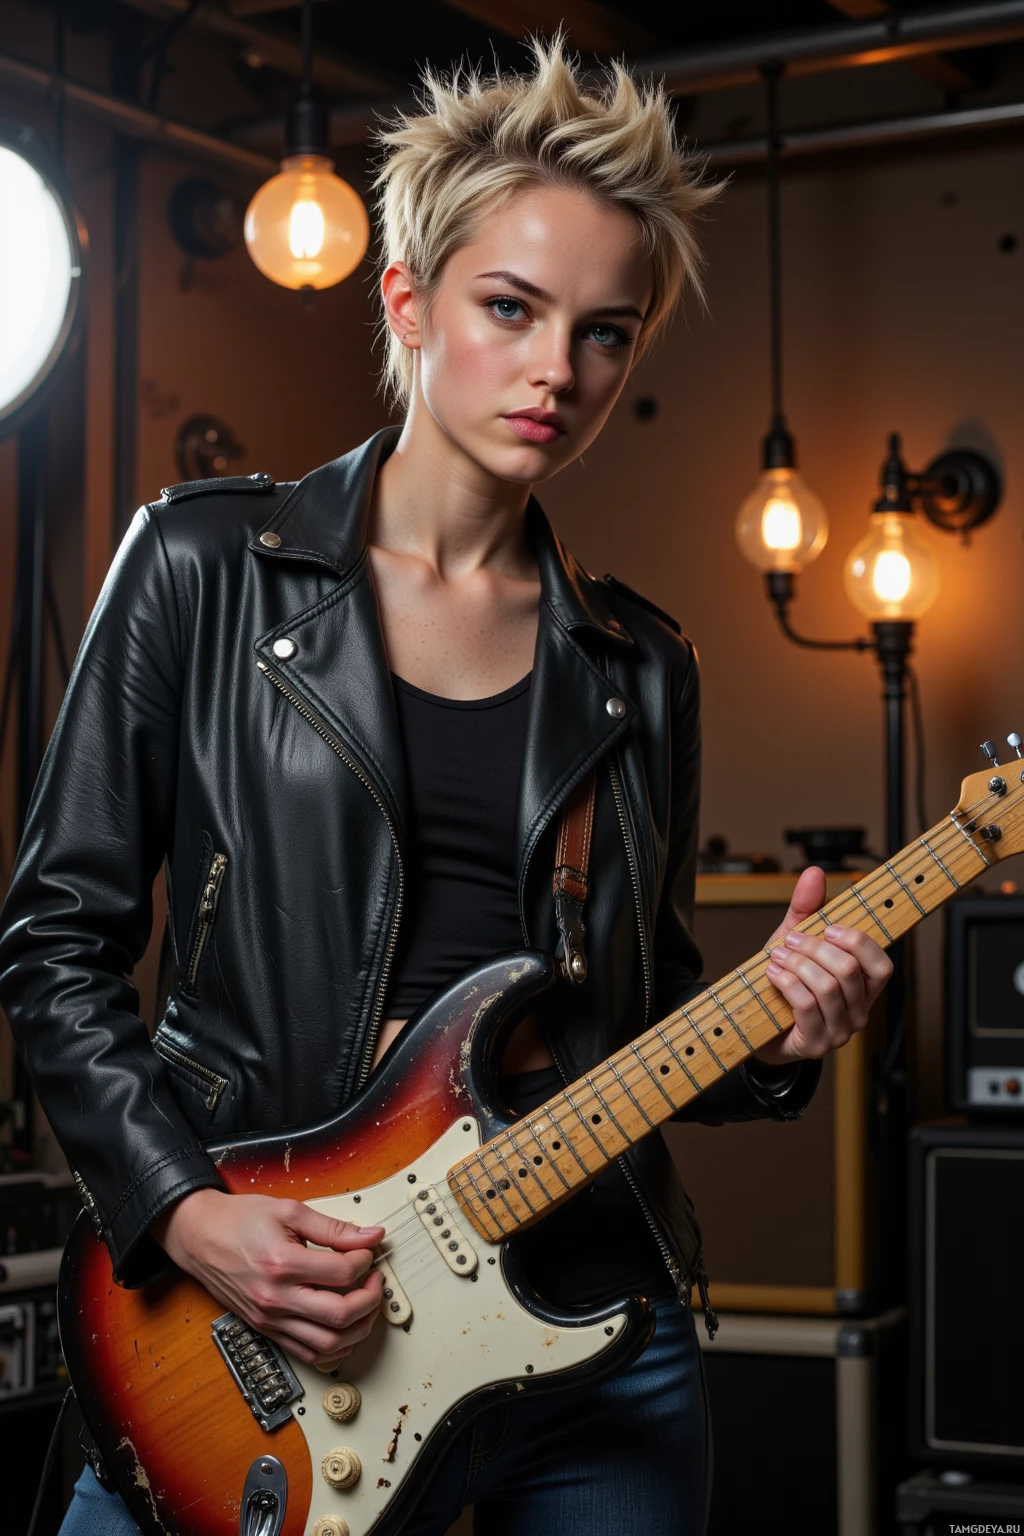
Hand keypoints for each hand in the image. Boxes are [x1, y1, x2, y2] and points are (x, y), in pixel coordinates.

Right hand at [150, 1188, 384, 1367]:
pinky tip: (345, 1328)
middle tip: (374, 1278)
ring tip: (366, 1304)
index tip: (367, 1250)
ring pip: (328, 1344)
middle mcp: (276, 1298)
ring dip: (359, 1328)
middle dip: (371, 1298)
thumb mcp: (289, 1211)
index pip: (343, 1273)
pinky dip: (334, 1348)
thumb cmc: (239, 1220)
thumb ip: (333, 1228)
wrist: (199, 1236)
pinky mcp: (266, 1329)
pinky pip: (307, 1354)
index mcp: (283, 1264)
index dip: (366, 1260)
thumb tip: (371, 1237)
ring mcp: (270, 1319)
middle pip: (341, 1315)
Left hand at [753, 866, 892, 1067]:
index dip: (856, 941)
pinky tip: (773, 974)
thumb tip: (814, 873)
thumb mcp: (795, 941)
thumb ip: (807, 909)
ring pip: (828, 988)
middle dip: (815, 948)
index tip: (827, 927)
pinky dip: (787, 983)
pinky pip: (807, 1007)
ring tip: (778, 955)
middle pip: (849, 971)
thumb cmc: (784, 983)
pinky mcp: (815, 1045)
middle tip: (791, 940)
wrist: (756, 1024)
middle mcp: (859, 1012)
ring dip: (798, 964)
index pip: (881, 965)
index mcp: (864, 988)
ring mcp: (839, 1032)